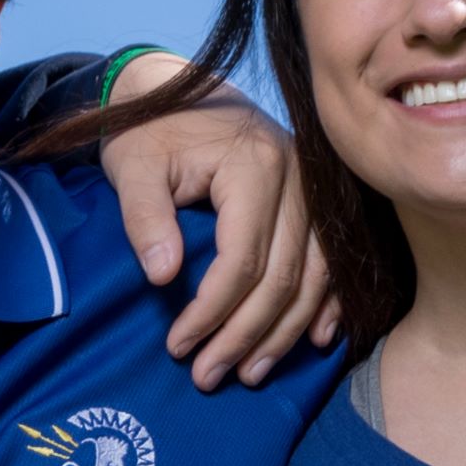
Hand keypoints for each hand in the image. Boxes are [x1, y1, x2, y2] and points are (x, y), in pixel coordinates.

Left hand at [95, 55, 336, 389]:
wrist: (171, 88)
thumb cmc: (148, 130)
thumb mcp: (132, 166)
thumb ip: (145, 219)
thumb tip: (164, 278)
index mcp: (254, 165)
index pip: (243, 259)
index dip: (213, 311)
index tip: (179, 347)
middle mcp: (298, 176)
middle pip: (284, 276)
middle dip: (246, 335)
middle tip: (210, 376)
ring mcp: (314, 188)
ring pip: (315, 275)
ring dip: (285, 331)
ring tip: (251, 372)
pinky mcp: (317, 199)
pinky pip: (332, 260)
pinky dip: (325, 304)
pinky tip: (313, 340)